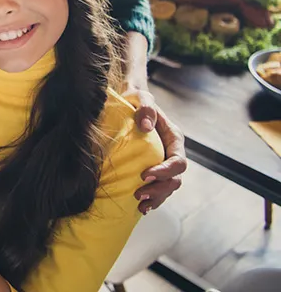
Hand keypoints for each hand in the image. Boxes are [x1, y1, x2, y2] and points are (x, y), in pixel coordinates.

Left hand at [124, 84, 186, 212]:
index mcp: (174, 139)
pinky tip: (141, 208)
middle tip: (138, 194)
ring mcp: (163, 163)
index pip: (177, 161)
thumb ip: (146, 108)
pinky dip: (152, 200)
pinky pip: (158, 188)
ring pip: (168, 188)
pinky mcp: (153, 169)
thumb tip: (147, 127)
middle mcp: (172, 153)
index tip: (145, 175)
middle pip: (175, 179)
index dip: (164, 171)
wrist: (129, 102)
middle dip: (159, 189)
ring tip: (140, 205)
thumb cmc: (137, 99)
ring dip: (156, 198)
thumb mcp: (141, 97)